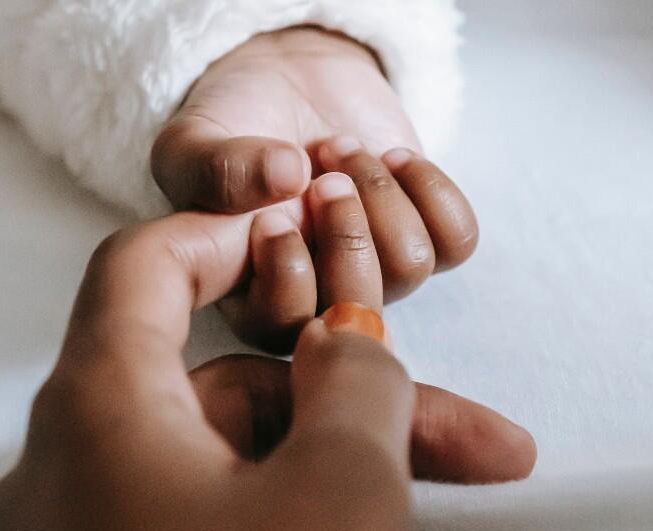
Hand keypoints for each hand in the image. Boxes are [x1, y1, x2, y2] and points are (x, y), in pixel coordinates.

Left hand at [0, 209, 582, 530]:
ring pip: (264, 526)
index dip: (228, 234)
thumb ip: (356, 386)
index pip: (141, 274)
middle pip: (247, 421)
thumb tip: (348, 340)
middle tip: (505, 462)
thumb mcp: (341, 498)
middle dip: (391, 445)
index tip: (304, 228)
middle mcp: (77, 493)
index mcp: (97, 421)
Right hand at [151, 27, 477, 350]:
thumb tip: (287, 178)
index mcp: (252, 298)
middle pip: (359, 310)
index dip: (289, 274)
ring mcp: (376, 271)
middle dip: (346, 233)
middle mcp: (320, 298)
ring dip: (382, 194)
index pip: (284, 330)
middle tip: (322, 175)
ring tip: (343, 149)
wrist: (287, 77)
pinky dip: (431, 188)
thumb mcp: (194, 142)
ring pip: (411, 268)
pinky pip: (458, 240)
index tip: (272, 215)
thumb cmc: (232, 124)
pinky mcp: (424, 235)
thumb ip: (216, 168)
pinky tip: (393, 158)